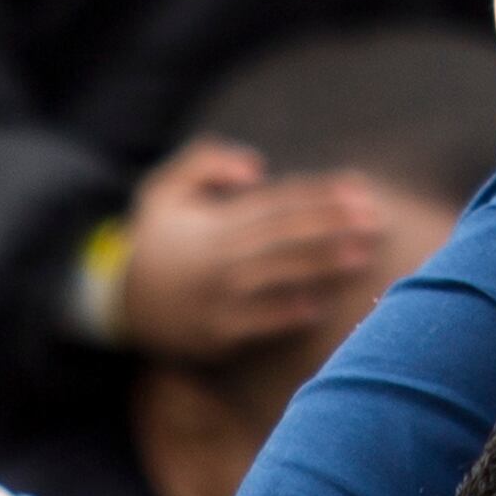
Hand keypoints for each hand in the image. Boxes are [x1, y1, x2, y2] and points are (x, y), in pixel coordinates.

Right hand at [117, 141, 385, 359]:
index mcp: (217, 221)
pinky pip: (254, 324)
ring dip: (321, 266)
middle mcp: (219, 257)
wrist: (120, 305)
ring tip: (362, 256)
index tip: (360, 191)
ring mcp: (217, 296)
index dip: (320, 195)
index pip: (277, 202)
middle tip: (376, 221)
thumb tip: (256, 167)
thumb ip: (206, 161)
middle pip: (284, 235)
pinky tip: (318, 309)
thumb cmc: (157, 240)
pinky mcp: (216, 334)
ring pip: (276, 275)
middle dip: (332, 226)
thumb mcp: (164, 188)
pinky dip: (284, 316)